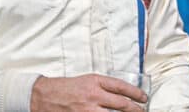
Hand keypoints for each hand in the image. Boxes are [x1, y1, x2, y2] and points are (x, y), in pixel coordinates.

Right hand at [30, 74, 147, 111]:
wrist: (43, 95)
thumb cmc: (66, 87)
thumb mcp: (88, 80)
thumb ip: (104, 86)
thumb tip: (123, 94)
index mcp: (95, 82)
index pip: (122, 87)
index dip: (136, 93)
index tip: (144, 98)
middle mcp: (93, 96)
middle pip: (121, 104)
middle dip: (135, 109)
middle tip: (142, 110)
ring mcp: (86, 110)